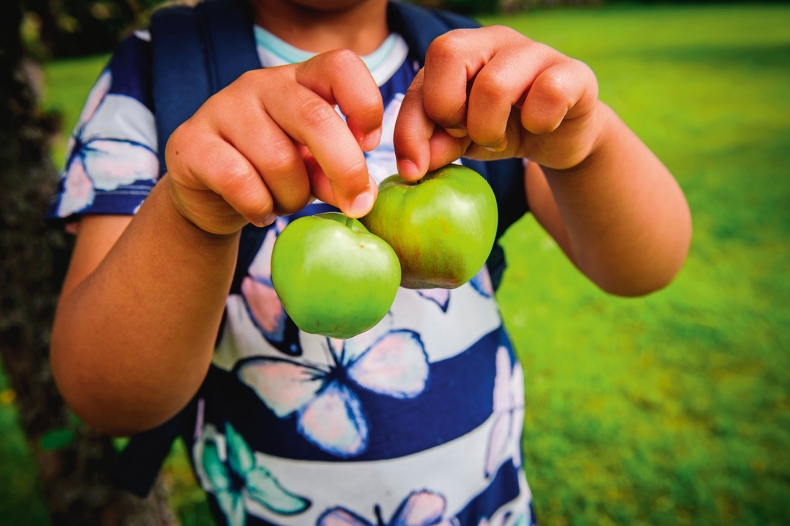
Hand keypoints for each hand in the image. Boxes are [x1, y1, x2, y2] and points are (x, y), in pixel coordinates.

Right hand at [164, 50, 382, 234]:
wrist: (209, 196)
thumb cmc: (274, 175)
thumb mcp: (315, 171)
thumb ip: (338, 174)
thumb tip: (361, 196)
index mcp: (300, 80)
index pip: (341, 65)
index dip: (365, 105)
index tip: (370, 145)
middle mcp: (261, 84)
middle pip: (315, 117)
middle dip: (345, 168)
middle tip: (356, 204)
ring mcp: (222, 107)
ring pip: (278, 159)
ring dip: (293, 197)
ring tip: (284, 203)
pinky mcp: (192, 141)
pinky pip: (241, 182)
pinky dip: (259, 208)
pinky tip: (258, 211)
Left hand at [394, 25, 600, 178]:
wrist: (559, 139)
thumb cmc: (501, 130)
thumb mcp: (458, 140)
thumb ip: (433, 144)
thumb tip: (413, 166)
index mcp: (459, 52)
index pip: (419, 79)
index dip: (410, 129)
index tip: (415, 168)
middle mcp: (494, 40)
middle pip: (448, 53)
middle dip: (447, 111)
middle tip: (464, 135)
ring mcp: (535, 51)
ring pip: (494, 84)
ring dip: (488, 129)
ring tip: (497, 139)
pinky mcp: (574, 72)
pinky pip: (548, 93)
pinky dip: (538, 123)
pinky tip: (539, 128)